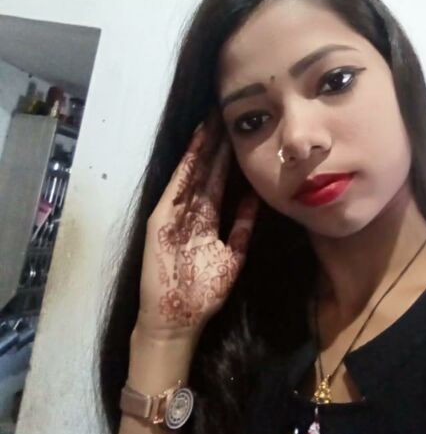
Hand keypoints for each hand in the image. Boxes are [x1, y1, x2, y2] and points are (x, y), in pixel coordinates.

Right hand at [136, 124, 259, 342]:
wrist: (177, 321)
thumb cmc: (203, 293)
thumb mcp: (232, 255)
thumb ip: (243, 226)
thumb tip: (257, 198)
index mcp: (206, 219)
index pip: (217, 180)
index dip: (226, 157)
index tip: (236, 131)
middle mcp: (189, 212)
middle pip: (204, 171)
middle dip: (214, 144)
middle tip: (222, 112)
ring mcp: (173, 214)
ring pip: (190, 175)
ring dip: (200, 149)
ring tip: (210, 121)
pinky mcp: (160, 221)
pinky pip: (176, 190)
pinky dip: (184, 169)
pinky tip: (194, 149)